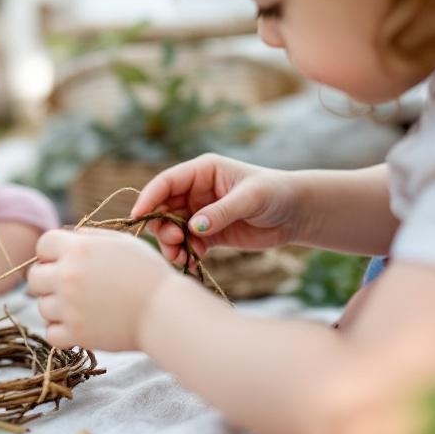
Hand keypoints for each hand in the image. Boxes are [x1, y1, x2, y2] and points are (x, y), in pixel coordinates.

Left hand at [27, 227, 172, 350]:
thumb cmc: (148, 273)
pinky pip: (50, 333)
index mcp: (77, 249)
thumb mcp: (121, 243)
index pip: (42, 245)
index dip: (52, 253)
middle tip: (69, 287)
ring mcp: (69, 306)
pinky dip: (61, 331)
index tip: (65, 261)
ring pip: (41, 306)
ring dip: (56, 307)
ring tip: (82, 306)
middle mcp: (67, 276)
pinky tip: (79, 324)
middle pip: (33, 277)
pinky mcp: (75, 334)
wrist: (166, 311)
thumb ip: (89, 237)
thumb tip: (67, 234)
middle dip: (48, 280)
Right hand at [132, 154, 301, 267]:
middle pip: (163, 208)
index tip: (138, 216)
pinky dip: (185, 254)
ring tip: (180, 256)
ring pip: (171, 229)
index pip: (166, 183)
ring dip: (170, 244)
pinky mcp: (208, 234)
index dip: (149, 198)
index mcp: (201, 172)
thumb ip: (221, 212)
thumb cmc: (275, 194)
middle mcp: (195, 192)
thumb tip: (193, 227)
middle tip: (174, 241)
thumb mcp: (250, 198)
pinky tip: (192, 261)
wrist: (297, 214)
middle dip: (161, 226)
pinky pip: (187, 245)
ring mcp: (200, 213)